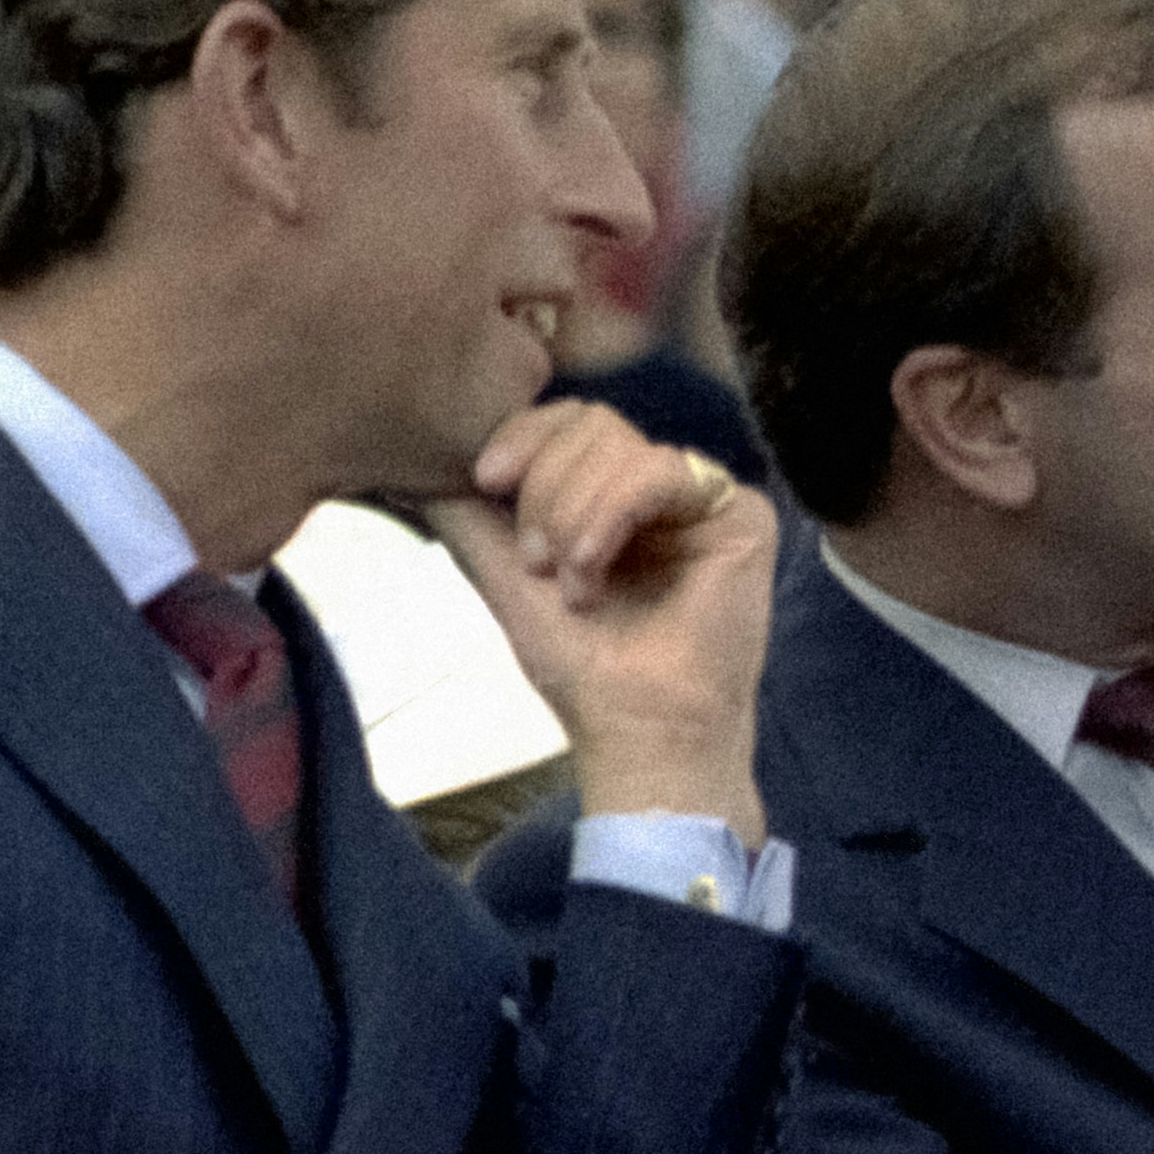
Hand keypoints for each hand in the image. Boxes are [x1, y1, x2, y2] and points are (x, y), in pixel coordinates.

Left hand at [432, 406, 773, 835]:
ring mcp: (702, 499)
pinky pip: (660, 471)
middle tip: (539, 566)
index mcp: (613, 494)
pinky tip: (595, 569)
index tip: (486, 480)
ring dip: (574, 516)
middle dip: (545, 492)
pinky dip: (610, 514)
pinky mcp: (740, 513)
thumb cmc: (583, 670)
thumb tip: (413, 469)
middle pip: (591, 423)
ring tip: (574, 587)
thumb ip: (467, 518)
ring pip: (620, 444)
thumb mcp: (503, 578)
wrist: (639, 731)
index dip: (523, 437)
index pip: (569, 422)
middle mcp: (662, 489)